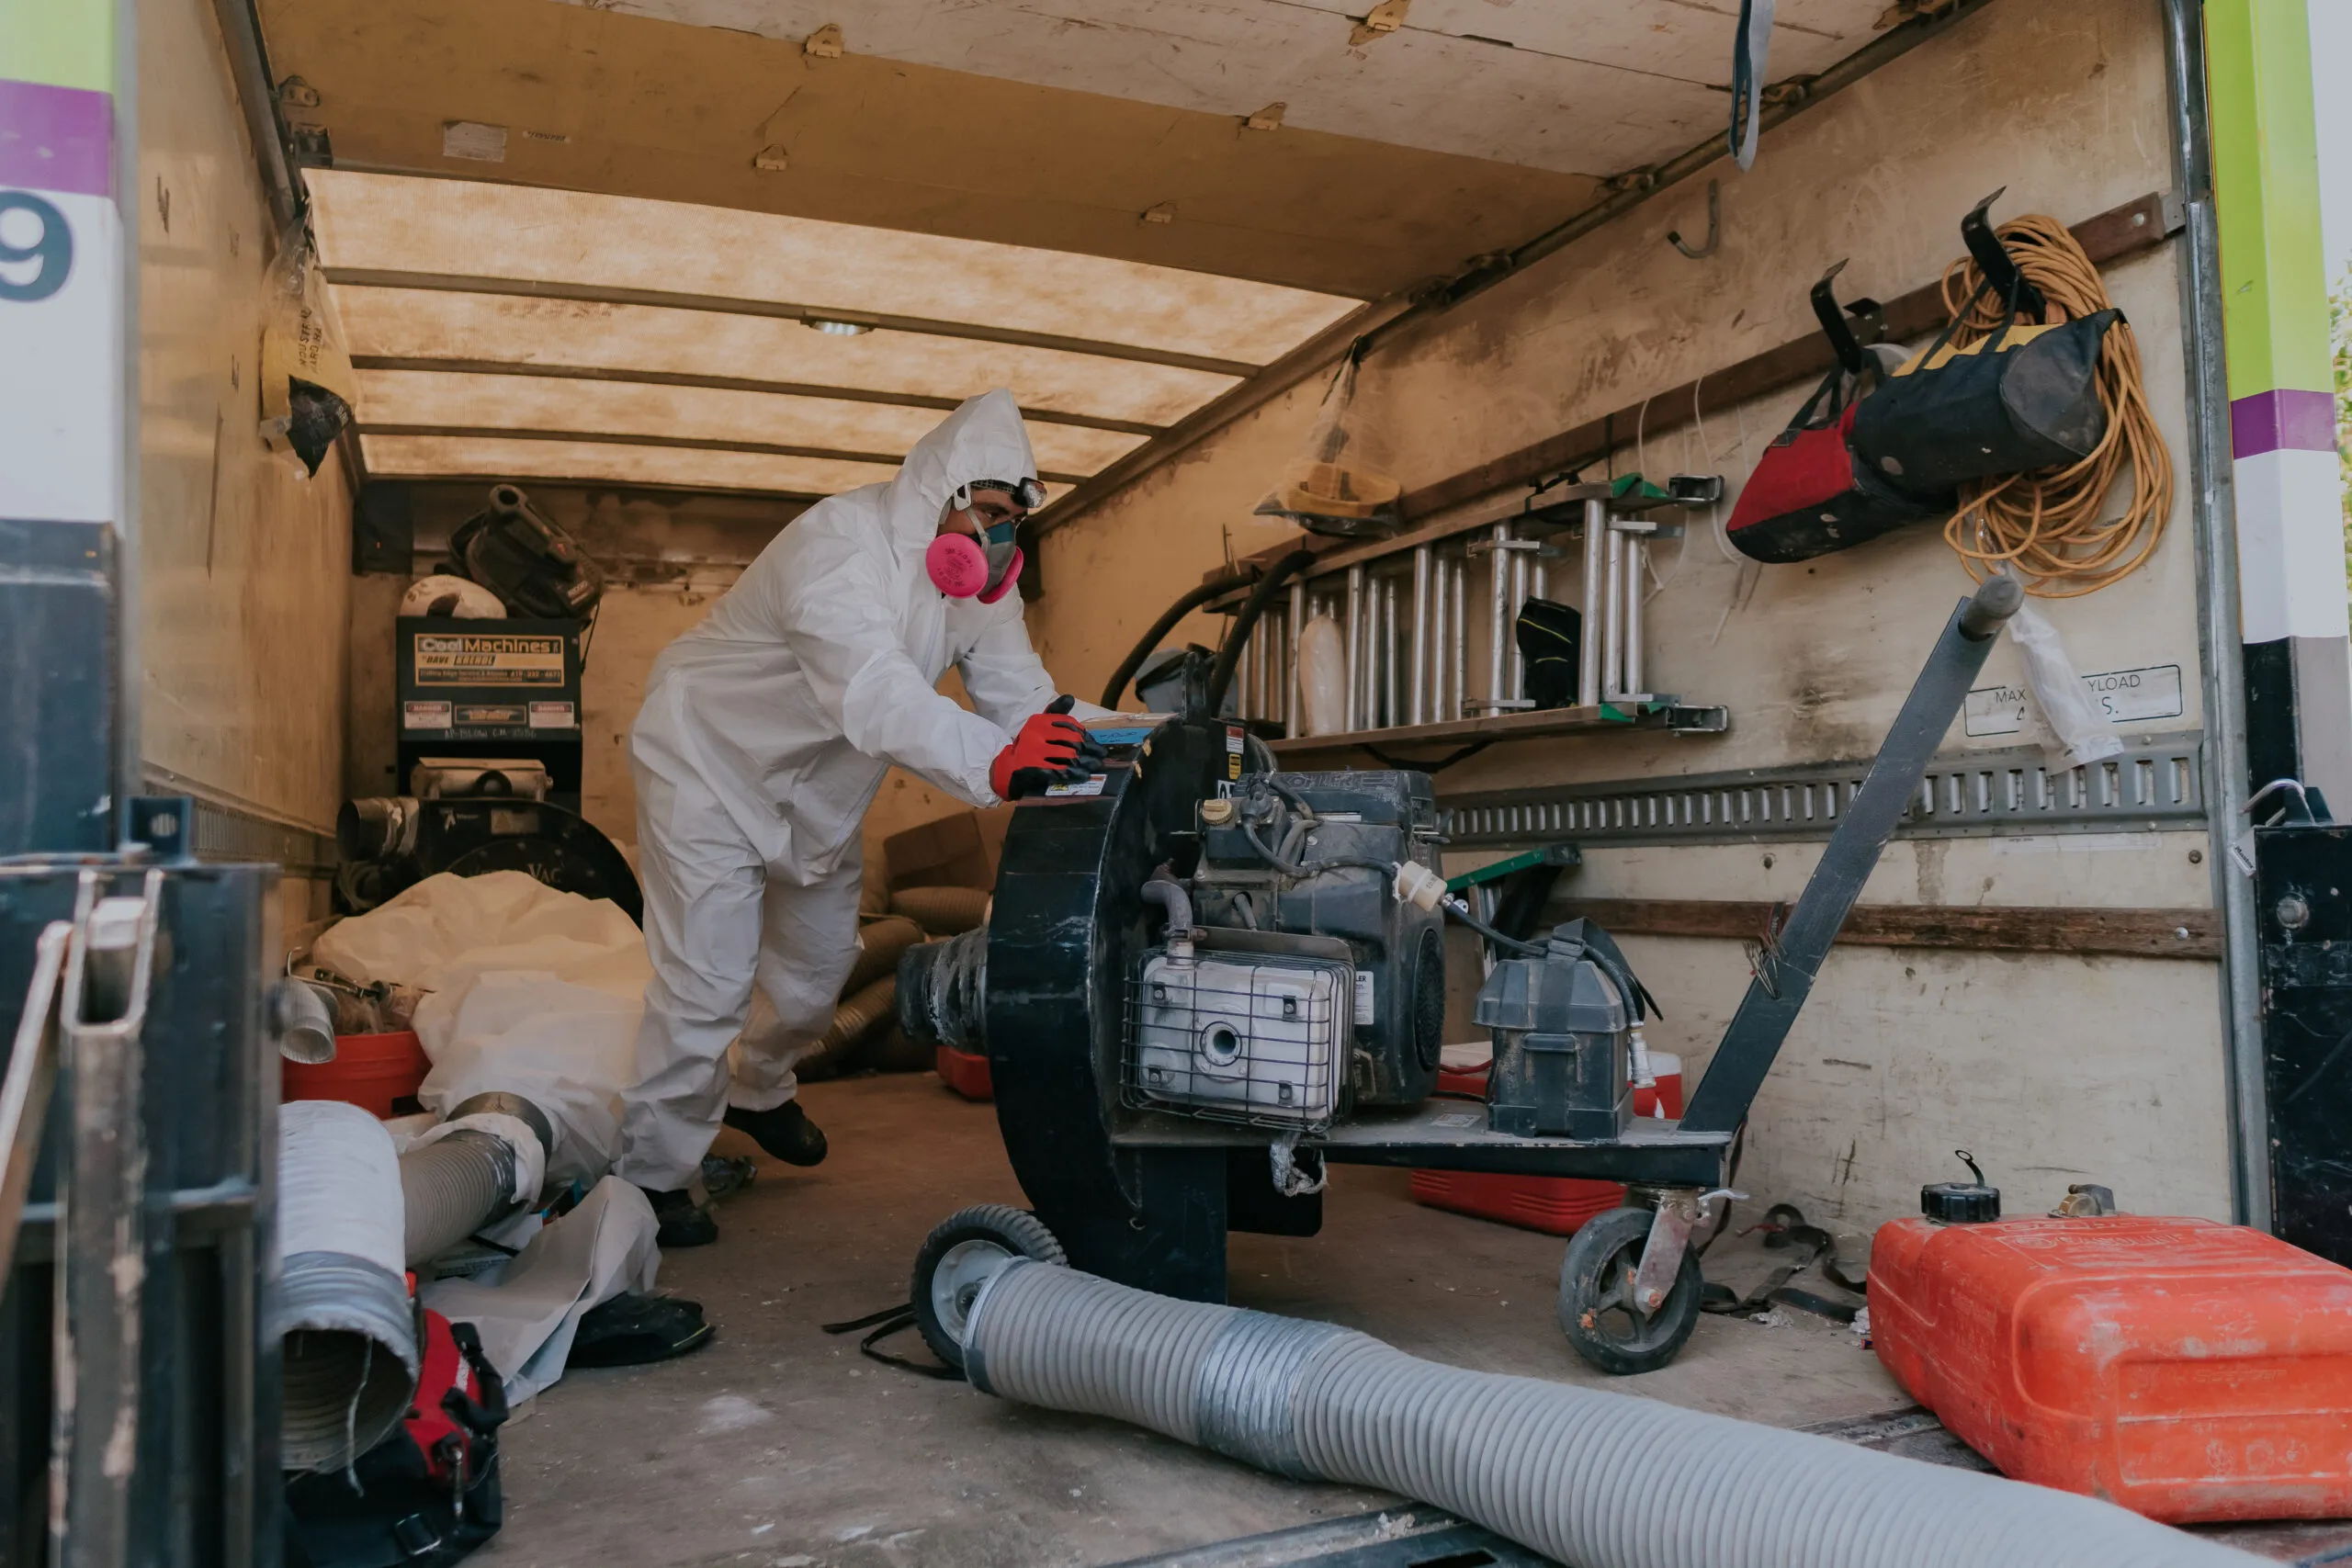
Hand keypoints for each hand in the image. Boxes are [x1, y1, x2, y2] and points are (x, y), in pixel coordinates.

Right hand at [991, 695, 1106, 798]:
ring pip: (1068, 754)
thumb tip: (1070, 697)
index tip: (1093, 742)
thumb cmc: (1028, 747)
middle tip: (1100, 754)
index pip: (1068, 724)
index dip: (1084, 733)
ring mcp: (1034, 752)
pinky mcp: (1034, 769)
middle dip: (1089, 748)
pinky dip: (1074, 774)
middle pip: (1071, 739)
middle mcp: (1035, 733)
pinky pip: (1060, 771)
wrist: (1005, 769)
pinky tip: (1083, 775)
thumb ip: (1055, 713)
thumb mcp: (1039, 727)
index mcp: (1038, 721)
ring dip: (1085, 761)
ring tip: (1094, 765)